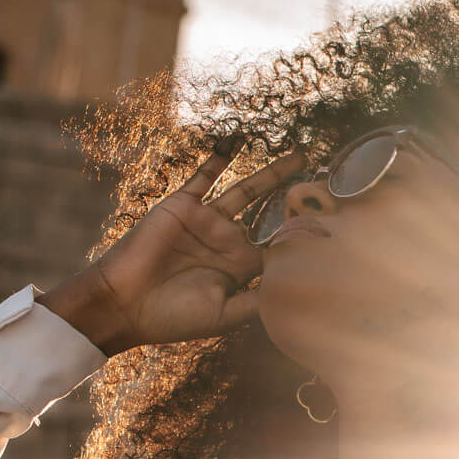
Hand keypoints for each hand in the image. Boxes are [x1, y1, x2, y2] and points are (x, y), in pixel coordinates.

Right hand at [42, 138, 309, 354]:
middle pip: (270, 213)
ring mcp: (207, 221)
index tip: (336, 226)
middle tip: (325, 178)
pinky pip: (204, 177)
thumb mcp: (223, 315)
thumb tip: (297, 292)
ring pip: (247, 190)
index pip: (278, 248)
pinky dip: (218, 158)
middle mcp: (228, 241)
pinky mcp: (184, 205)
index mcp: (240, 268)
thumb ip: (258, 300)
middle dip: (296, 197)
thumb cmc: (171, 317)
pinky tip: (236, 141)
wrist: (121, 304)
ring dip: (272, 172)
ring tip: (299, 153)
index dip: (304, 238)